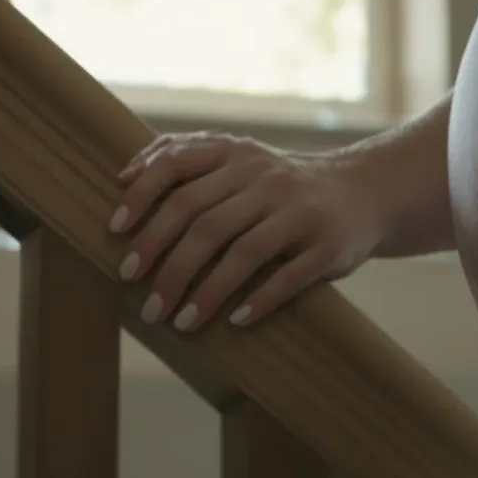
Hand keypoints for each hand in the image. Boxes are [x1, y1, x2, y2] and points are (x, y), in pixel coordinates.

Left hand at [110, 131, 382, 331]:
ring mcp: (299, 211)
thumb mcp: (238, 159)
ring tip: (179, 322)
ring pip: (242, 253)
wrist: (362, 191)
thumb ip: (186, 158)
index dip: (142, 197)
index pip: (178, 166)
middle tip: (145, 302)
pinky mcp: (327, 245)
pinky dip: (259, 300)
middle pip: (203, 221)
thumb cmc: (280, 185)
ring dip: (205, 293)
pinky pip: (288, 276)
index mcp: (236, 155)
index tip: (115, 232)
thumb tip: (122, 176)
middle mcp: (266, 178)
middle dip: (166, 264)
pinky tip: (234, 321)